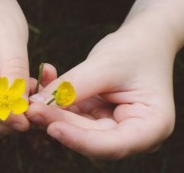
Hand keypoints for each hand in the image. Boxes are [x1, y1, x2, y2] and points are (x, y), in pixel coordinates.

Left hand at [27, 22, 175, 158]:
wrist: (143, 38)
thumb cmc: (134, 49)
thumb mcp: (106, 65)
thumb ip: (74, 87)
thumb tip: (36, 104)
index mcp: (152, 126)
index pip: (113, 145)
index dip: (80, 140)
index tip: (52, 127)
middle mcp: (134, 134)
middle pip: (90, 137)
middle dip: (59, 121)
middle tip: (31, 107)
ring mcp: (115, 126)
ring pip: (77, 127)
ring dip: (53, 111)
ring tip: (32, 96)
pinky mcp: (98, 117)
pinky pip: (74, 114)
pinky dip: (58, 100)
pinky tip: (43, 83)